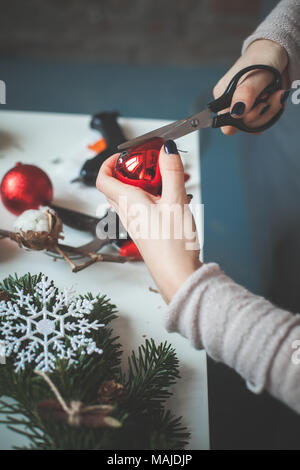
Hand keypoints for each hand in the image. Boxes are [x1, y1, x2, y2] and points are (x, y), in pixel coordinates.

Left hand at [97, 142, 201, 302]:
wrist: (177, 275)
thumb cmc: (173, 246)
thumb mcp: (176, 202)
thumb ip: (171, 173)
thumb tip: (166, 150)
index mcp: (128, 202)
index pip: (103, 178)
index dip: (109, 162)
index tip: (125, 154)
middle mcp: (126, 213)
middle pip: (114, 186)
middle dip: (127, 171)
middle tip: (145, 164)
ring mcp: (134, 224)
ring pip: (127, 197)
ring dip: (140, 184)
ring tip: (163, 181)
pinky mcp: (144, 231)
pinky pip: (138, 209)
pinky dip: (149, 198)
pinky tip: (168, 200)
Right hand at [213, 39, 289, 134]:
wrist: (275, 52)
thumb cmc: (262, 59)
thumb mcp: (255, 74)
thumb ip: (246, 93)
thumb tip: (236, 113)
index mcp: (222, 97)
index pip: (227, 125)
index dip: (244, 121)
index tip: (259, 104)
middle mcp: (230, 105)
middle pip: (244, 127)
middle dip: (263, 113)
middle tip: (270, 94)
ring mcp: (243, 109)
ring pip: (255, 126)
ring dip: (271, 111)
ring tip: (276, 93)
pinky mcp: (254, 110)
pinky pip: (264, 121)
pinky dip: (273, 111)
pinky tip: (275, 98)